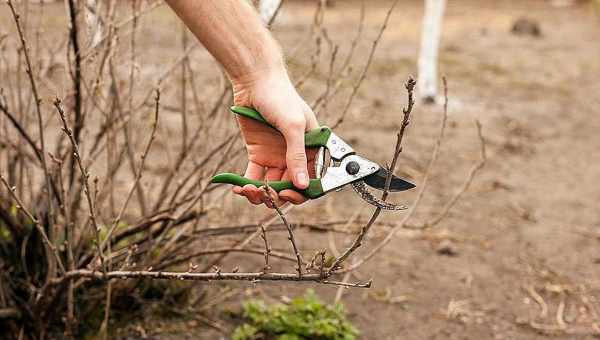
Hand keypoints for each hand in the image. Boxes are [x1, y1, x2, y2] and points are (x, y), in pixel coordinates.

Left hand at [231, 68, 318, 206]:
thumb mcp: (293, 126)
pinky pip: (254, 177)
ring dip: (261, 193)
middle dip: (279, 195)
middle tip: (266, 195)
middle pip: (290, 187)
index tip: (288, 195)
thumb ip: (297, 156)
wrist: (254, 81)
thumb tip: (303, 185)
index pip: (312, 180)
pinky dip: (246, 185)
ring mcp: (276, 156)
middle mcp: (295, 156)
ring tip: (248, 191)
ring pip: (271, 186)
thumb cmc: (280, 97)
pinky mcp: (258, 154)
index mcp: (312, 149)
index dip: (302, 192)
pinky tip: (239, 188)